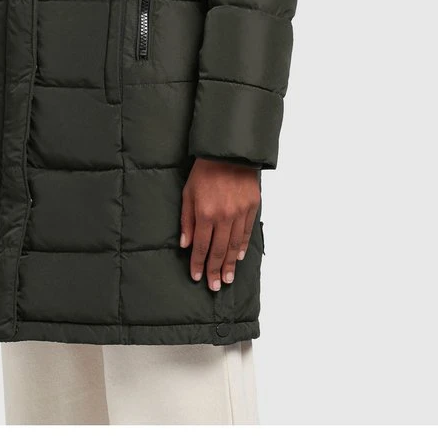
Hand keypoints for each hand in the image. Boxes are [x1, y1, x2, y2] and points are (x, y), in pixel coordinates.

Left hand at [180, 157, 260, 290]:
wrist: (229, 152)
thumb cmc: (204, 170)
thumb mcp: (188, 192)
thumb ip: (187, 220)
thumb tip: (185, 244)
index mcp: (205, 213)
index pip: (201, 246)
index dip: (198, 263)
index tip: (196, 277)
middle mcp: (223, 216)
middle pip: (218, 250)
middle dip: (214, 270)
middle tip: (214, 286)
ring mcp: (239, 213)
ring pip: (234, 245)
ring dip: (230, 264)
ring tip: (227, 278)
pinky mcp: (252, 207)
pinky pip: (246, 232)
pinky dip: (242, 246)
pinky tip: (238, 257)